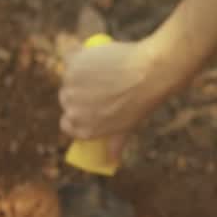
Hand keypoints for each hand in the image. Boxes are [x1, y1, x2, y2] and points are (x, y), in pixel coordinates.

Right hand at [58, 38, 169, 153]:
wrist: (149, 74)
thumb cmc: (141, 103)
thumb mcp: (127, 127)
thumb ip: (115, 143)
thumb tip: (112, 160)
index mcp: (82, 128)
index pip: (67, 124)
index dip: (76, 115)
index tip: (87, 106)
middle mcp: (72, 108)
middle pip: (67, 100)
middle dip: (78, 94)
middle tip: (98, 86)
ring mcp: (70, 85)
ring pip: (69, 78)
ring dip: (78, 74)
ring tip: (101, 70)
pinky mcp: (73, 62)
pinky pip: (70, 57)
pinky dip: (79, 55)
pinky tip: (94, 56)